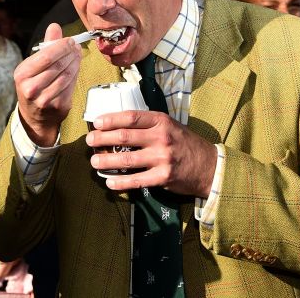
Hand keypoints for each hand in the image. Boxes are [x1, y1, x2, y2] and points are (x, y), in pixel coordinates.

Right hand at [15, 23, 81, 145]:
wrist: (34, 116)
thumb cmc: (34, 85)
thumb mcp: (33, 66)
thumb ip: (45, 46)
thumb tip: (54, 27)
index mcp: (22, 74)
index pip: (46, 56)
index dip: (61, 46)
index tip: (70, 41)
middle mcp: (31, 88)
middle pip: (58, 65)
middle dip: (70, 53)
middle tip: (76, 47)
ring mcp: (44, 99)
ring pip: (67, 75)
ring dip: (75, 63)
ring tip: (77, 55)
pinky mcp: (57, 106)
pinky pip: (71, 85)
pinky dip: (76, 74)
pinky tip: (76, 68)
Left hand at [85, 110, 216, 197]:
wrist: (210, 166)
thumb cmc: (184, 143)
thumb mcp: (169, 126)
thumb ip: (147, 124)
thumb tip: (116, 124)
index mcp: (161, 121)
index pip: (131, 117)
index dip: (110, 119)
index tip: (96, 122)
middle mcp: (161, 137)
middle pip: (124, 136)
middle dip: (102, 139)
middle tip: (89, 141)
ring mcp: (162, 158)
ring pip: (127, 159)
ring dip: (106, 161)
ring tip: (94, 162)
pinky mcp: (163, 177)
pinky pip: (137, 180)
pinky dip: (121, 182)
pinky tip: (110, 183)